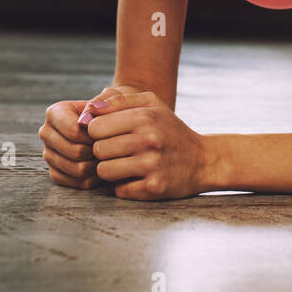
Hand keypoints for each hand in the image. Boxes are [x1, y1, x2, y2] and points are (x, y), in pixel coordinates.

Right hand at [38, 97, 106, 189]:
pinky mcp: (55, 173)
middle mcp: (46, 133)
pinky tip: (102, 167)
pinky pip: (77, 183)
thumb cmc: (112, 111)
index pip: (74, 131)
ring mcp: (48, 154)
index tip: (109, 133)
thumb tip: (92, 111)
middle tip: (112, 147)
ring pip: (77, 169)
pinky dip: (94, 178)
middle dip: (97, 151)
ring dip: (97, 165)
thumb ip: (104, 101)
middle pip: (75, 151)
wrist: (110, 125)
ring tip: (109, 156)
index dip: (95, 136)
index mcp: (54, 113)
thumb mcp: (111, 100)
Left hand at [79, 86, 210, 199]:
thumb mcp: (151, 104)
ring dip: (110, 170)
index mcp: (145, 117)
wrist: (202, 160)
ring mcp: (151, 165)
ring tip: (124, 164)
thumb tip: (88, 109)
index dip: (97, 132)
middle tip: (117, 151)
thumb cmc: (171, 130)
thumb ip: (118, 101)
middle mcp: (148, 140)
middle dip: (103, 152)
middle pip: (98, 150)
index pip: (95, 127)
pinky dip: (123, 185)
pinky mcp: (154, 188)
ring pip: (104, 171)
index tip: (108, 135)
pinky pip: (119, 190)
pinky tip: (136, 177)